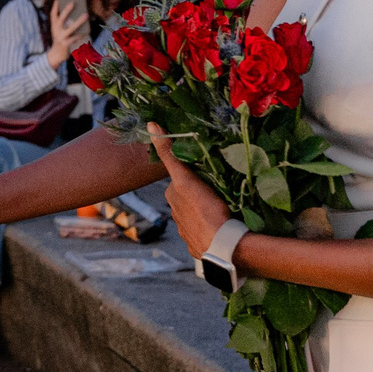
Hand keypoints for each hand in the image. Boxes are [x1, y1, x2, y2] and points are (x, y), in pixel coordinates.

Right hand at [44, 0, 90, 64]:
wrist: (56, 55)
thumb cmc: (61, 39)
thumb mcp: (60, 30)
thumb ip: (66, 22)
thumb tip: (79, 12)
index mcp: (54, 25)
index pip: (53, 13)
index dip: (56, 5)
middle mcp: (56, 30)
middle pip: (60, 19)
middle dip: (66, 10)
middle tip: (73, 2)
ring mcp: (60, 37)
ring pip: (70, 28)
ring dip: (78, 21)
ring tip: (86, 14)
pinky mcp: (66, 44)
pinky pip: (75, 38)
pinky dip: (82, 33)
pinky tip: (88, 29)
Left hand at [145, 124, 233, 259]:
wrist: (222, 246)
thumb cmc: (204, 209)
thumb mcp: (185, 178)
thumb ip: (168, 154)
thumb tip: (150, 125)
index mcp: (172, 197)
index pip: (180, 180)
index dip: (192, 176)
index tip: (207, 176)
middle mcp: (175, 214)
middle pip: (187, 196)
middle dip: (199, 193)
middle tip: (217, 188)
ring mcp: (187, 231)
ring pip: (196, 213)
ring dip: (205, 211)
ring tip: (222, 207)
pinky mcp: (198, 244)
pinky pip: (204, 230)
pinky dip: (210, 227)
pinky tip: (221, 224)